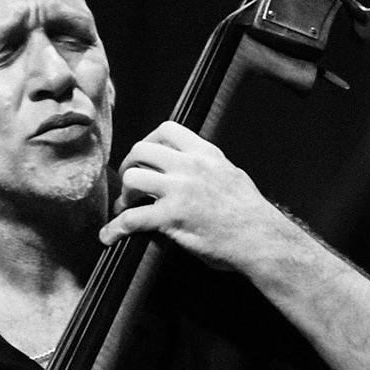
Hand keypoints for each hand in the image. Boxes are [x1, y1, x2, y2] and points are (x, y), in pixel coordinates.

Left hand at [99, 120, 295, 270]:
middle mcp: (190, 166)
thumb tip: (194, 166)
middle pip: (141, 150)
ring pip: (132, 178)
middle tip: (129, 185)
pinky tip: (109, 236)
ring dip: (124, 194)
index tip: (144, 158)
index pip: (167, 130)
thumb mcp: (232, 175)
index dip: (148, 142)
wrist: (261, 239)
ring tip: (127, 208)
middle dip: (129, 166)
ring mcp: (180, 190)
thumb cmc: (250, 214)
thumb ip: (209, 167)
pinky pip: (131, 219)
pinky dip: (114, 228)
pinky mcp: (172, 217)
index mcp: (206, 154)